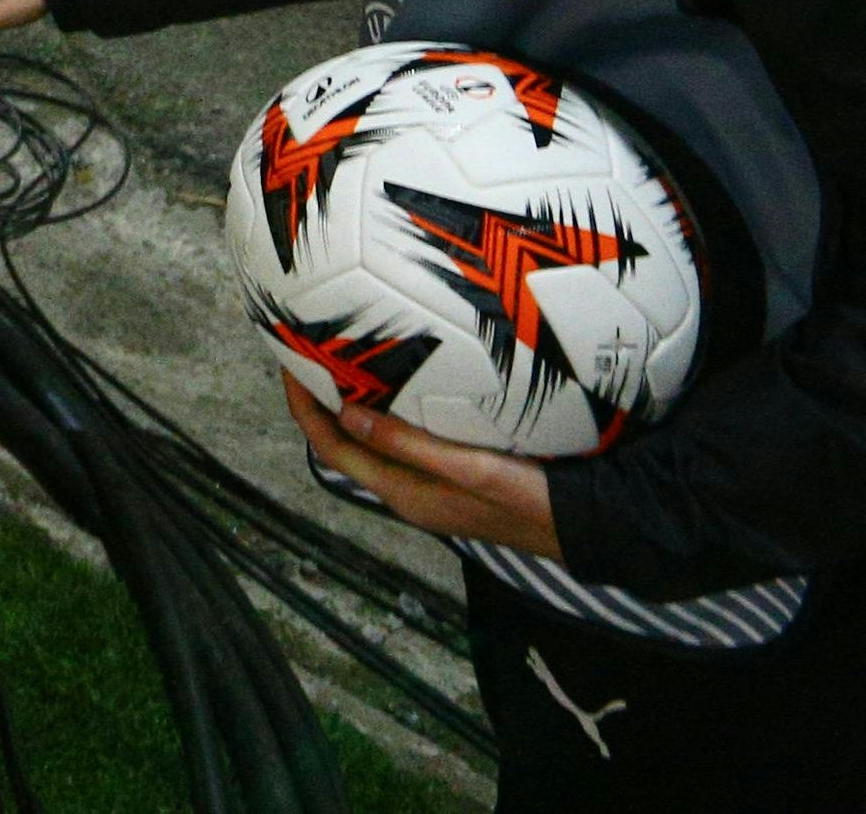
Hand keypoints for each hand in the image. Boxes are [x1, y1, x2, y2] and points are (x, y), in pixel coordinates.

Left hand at [283, 379, 560, 556]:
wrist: (586, 527)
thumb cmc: (531, 501)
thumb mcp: (472, 471)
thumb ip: (411, 447)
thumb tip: (346, 416)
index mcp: (403, 492)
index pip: (332, 447)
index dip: (305, 408)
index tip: (290, 365)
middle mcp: (407, 490)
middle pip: (345, 442)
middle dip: (320, 400)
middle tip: (310, 351)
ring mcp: (428, 484)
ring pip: (372, 440)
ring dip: (351, 404)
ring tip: (342, 359)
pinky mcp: (450, 474)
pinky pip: (402, 440)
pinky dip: (387, 412)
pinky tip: (398, 384)